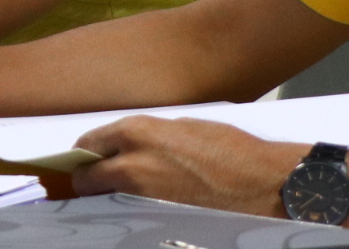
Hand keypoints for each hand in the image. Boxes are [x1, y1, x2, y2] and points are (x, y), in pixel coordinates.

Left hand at [71, 116, 306, 218]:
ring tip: (123, 193)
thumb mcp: (183, 127)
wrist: (262, 184)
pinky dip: (129, 210)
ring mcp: (141, 197)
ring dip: (108, 195)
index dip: (87, 151)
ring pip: (105, 199)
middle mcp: (132, 164)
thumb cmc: (231, 152)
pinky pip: (129, 214)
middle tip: (94, 179)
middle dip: (88, 177)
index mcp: (137, 132)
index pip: (90, 142)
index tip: (87, 156)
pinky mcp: (154, 221)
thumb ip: (148, 137)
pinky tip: (142, 206)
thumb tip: (129, 146)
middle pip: (86, 176)